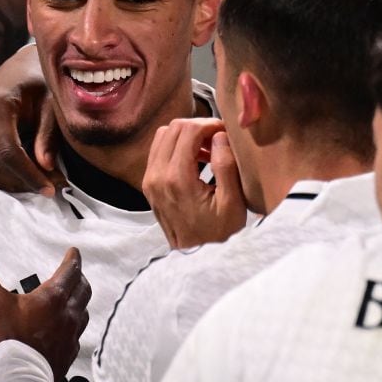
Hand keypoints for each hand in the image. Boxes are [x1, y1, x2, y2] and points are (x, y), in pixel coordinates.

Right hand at [0, 43, 64, 195]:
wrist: (19, 67)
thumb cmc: (40, 84)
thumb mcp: (52, 104)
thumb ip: (48, 135)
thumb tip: (46, 168)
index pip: (8, 152)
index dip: (29, 175)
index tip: (51, 190)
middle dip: (22, 182)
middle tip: (50, 188)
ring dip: (8, 182)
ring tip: (34, 182)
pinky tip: (15, 175)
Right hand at [0, 240, 89, 378]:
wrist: (20, 380)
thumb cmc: (7, 338)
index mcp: (53, 298)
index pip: (70, 272)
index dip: (73, 260)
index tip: (74, 252)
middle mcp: (67, 315)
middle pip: (83, 291)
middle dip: (80, 279)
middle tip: (75, 273)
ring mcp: (70, 336)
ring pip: (83, 313)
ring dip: (80, 302)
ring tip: (73, 299)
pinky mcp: (68, 354)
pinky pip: (77, 336)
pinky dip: (74, 326)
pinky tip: (66, 331)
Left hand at [142, 118, 246, 248]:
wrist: (195, 257)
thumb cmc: (217, 234)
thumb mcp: (232, 204)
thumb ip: (226, 166)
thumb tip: (219, 136)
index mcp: (176, 179)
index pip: (187, 130)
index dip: (209, 124)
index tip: (225, 132)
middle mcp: (157, 176)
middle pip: (173, 128)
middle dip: (198, 126)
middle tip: (219, 138)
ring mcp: (149, 180)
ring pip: (163, 135)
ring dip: (186, 135)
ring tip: (208, 149)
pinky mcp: (149, 184)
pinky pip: (158, 150)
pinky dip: (177, 146)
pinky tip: (196, 159)